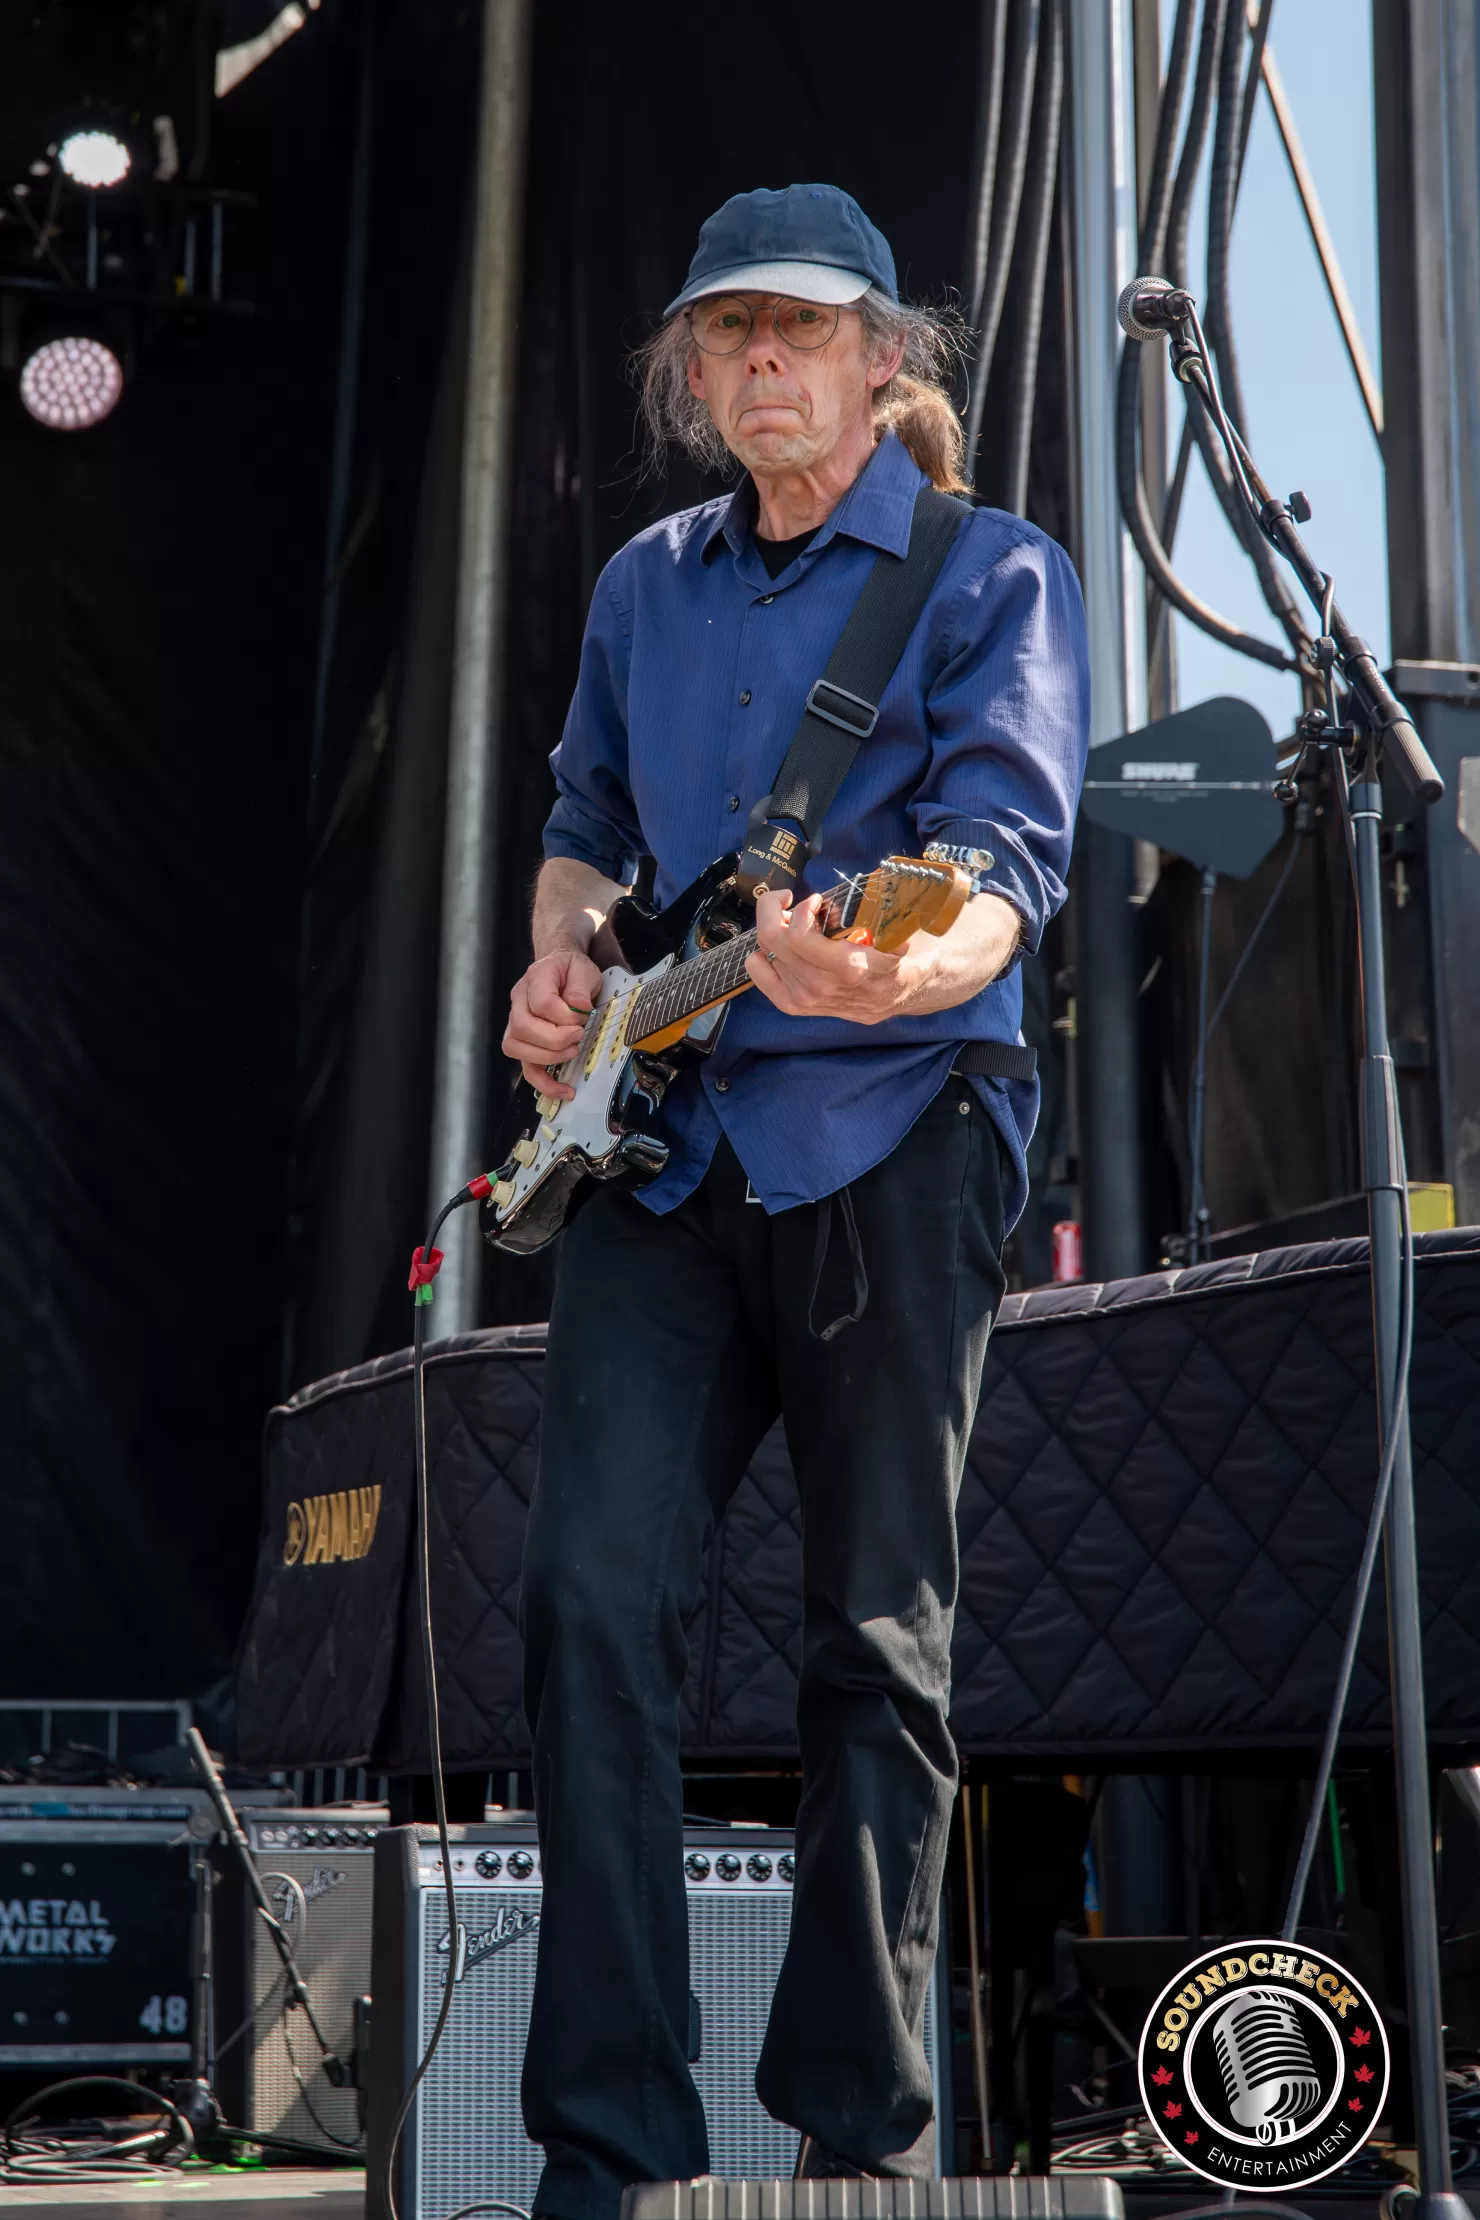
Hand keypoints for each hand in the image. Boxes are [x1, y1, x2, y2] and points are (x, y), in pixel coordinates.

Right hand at [502, 946, 604, 1098]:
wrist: (561, 968)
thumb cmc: (571, 970)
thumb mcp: (583, 969)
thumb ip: (580, 987)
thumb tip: (577, 1008)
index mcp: (535, 978)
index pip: (541, 1002)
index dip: (564, 1016)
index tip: (582, 1018)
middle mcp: (518, 1001)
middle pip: (523, 1027)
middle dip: (555, 1039)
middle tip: (578, 1036)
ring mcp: (516, 1023)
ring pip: (517, 1048)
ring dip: (548, 1057)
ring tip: (572, 1052)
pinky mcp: (524, 1042)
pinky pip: (526, 1067)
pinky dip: (543, 1082)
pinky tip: (563, 1090)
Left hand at [744, 888, 918, 1024]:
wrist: (894, 998)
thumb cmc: (891, 960)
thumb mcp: (894, 936)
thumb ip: (874, 919)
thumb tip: (843, 900)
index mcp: (846, 967)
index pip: (798, 935)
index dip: (801, 908)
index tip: (815, 899)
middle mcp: (819, 985)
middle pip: (771, 937)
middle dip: (775, 907)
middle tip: (790, 900)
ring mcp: (802, 997)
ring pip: (764, 948)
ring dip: (774, 928)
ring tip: (792, 923)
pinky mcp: (791, 1004)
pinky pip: (756, 970)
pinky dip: (761, 951)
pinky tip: (781, 946)